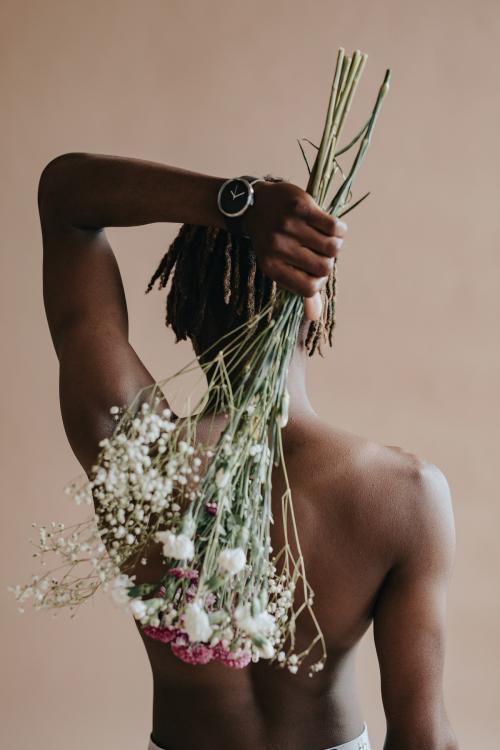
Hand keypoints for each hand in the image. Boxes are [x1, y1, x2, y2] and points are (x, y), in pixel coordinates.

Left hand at [242, 180, 347, 320]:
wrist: (253, 205)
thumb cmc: (272, 241)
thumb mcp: (279, 266)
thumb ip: (300, 289)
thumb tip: (314, 317)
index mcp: (271, 267)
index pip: (309, 288)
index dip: (319, 281)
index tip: (316, 271)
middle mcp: (278, 247)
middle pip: (324, 268)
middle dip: (329, 262)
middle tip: (323, 254)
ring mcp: (288, 225)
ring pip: (332, 247)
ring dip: (336, 246)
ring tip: (329, 240)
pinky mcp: (300, 206)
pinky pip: (333, 226)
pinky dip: (340, 230)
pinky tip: (334, 228)